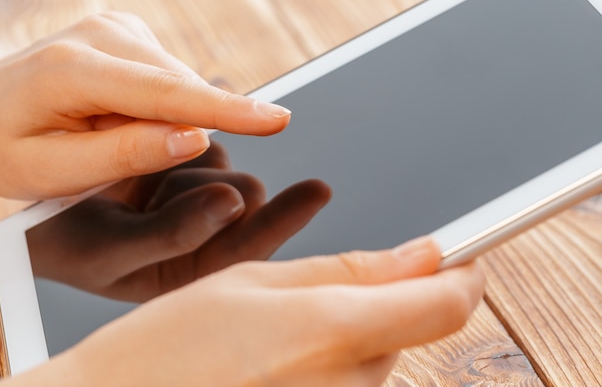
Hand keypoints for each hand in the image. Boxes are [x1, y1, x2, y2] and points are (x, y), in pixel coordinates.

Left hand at [0, 12, 290, 199]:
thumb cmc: (5, 146)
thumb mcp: (52, 171)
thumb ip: (126, 155)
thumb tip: (196, 137)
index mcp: (74, 70)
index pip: (168, 94)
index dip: (226, 112)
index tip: (277, 121)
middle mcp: (103, 34)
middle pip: (181, 91)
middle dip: (178, 131)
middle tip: (112, 154)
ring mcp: (118, 28)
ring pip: (180, 86)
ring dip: (164, 121)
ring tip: (105, 134)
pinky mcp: (129, 34)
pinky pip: (171, 80)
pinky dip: (160, 107)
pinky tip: (116, 116)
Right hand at [10, 238, 484, 386]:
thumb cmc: (165, 348)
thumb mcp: (253, 280)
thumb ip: (348, 269)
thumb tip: (420, 256)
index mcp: (331, 330)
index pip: (446, 304)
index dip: (464, 275)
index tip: (463, 257)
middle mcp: (347, 386)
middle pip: (405, 330)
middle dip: (380, 302)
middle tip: (309, 294)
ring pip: (376, 360)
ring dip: (348, 336)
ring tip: (277, 336)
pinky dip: (330, 367)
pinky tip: (276, 364)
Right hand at [27, 141, 330, 301]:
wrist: (41, 215)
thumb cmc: (69, 245)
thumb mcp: (112, 251)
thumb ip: (175, 234)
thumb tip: (234, 203)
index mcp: (197, 273)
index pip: (251, 246)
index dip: (286, 218)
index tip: (319, 190)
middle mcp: (207, 236)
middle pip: (245, 194)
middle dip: (203, 187)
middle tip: (150, 200)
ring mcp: (200, 196)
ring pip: (226, 161)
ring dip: (187, 164)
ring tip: (139, 188)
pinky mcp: (189, 164)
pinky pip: (207, 138)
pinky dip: (182, 140)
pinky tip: (148, 165)